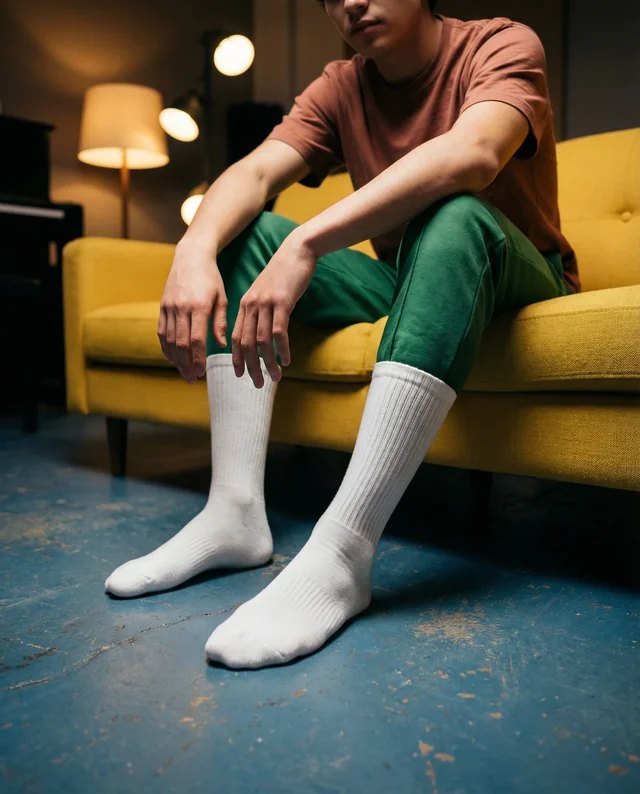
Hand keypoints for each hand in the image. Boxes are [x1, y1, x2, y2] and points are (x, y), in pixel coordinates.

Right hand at [158, 239, 227, 383]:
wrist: (190, 257)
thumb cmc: (211, 278)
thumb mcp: (221, 298)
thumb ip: (220, 322)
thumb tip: (221, 346)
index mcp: (198, 306)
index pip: (196, 339)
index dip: (197, 358)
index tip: (201, 373)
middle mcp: (181, 307)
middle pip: (180, 343)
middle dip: (186, 364)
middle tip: (192, 379)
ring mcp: (169, 307)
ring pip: (168, 340)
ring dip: (175, 359)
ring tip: (183, 373)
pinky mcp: (162, 307)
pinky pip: (161, 332)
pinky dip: (165, 348)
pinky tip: (173, 359)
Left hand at [232, 231, 316, 387]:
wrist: (297, 250)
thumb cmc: (284, 273)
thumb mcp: (266, 293)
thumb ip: (261, 311)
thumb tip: (263, 334)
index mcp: (245, 305)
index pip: (236, 337)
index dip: (236, 358)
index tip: (240, 374)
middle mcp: (251, 306)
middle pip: (246, 344)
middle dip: (251, 367)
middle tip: (258, 384)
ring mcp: (266, 304)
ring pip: (262, 341)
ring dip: (268, 363)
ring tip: (275, 378)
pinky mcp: (282, 302)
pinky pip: (279, 332)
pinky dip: (282, 349)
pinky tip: (287, 360)